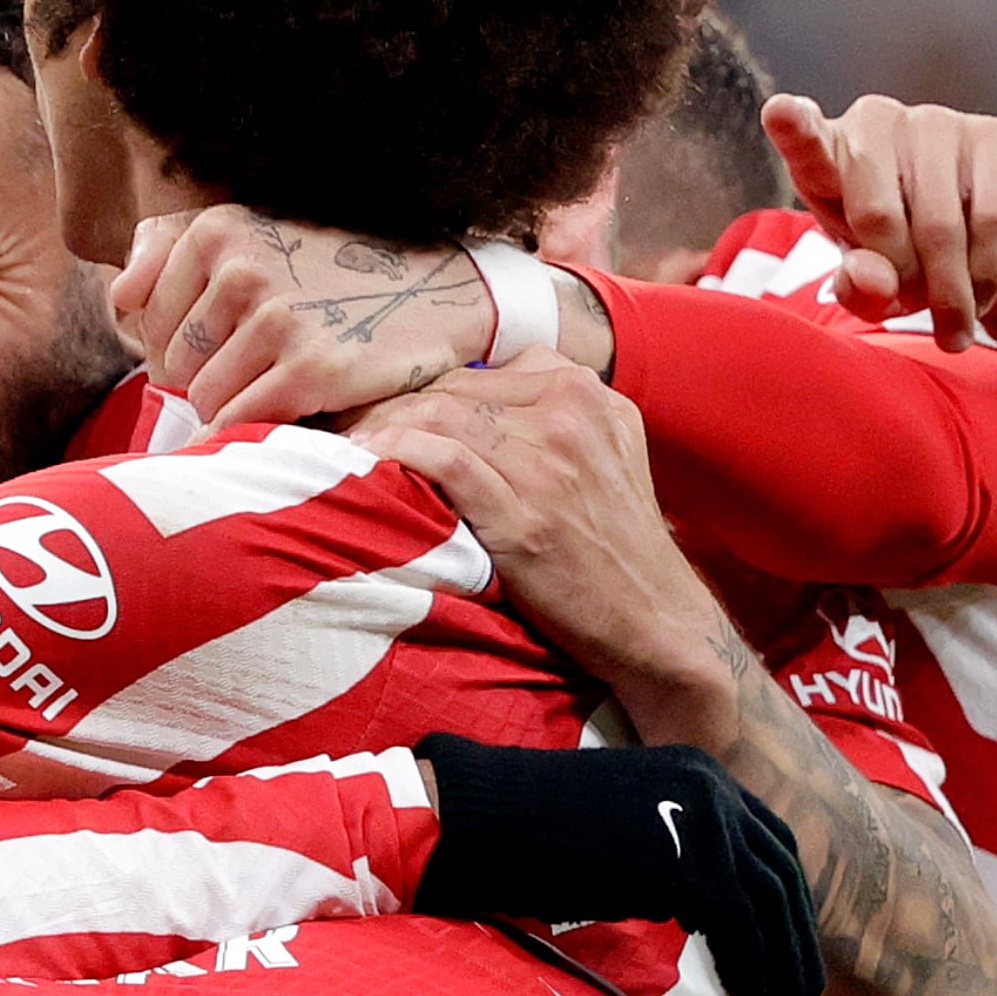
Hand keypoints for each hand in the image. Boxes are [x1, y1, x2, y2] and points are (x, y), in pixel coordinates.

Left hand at [114, 208, 496, 429]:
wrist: (439, 292)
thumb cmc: (331, 271)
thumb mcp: (253, 231)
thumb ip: (170, 246)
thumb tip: (119, 297)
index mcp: (217, 229)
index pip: (142, 317)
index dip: (175, 340)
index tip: (221, 337)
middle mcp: (241, 268)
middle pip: (169, 362)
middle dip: (203, 375)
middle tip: (258, 361)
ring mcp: (276, 319)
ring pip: (201, 398)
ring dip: (232, 404)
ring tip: (279, 379)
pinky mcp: (309, 370)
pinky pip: (238, 422)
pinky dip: (252, 430)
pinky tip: (289, 408)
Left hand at [342, 357, 737, 717]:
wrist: (658, 622)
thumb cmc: (612, 551)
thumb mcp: (596, 460)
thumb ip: (541, 423)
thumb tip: (451, 414)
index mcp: (585, 390)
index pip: (473, 373)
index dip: (415, 394)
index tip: (374, 417)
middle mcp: (571, 409)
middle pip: (449, 389)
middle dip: (386, 409)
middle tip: (339, 435)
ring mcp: (550, 457)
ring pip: (438, 415)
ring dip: (378, 430)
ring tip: (340, 453)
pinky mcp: (528, 509)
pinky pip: (442, 457)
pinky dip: (394, 453)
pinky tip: (364, 465)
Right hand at [414, 735, 824, 995]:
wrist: (489, 821)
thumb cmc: (536, 834)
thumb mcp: (625, 832)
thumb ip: (670, 859)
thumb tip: (697, 912)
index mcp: (699, 771)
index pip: (766, 838)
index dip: (781, 897)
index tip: (784, 944)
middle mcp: (714, 785)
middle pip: (781, 867)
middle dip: (796, 931)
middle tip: (801, 984)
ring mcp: (708, 820)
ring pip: (771, 898)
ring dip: (784, 955)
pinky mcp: (693, 862)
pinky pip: (743, 922)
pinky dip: (753, 961)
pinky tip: (750, 993)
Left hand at [760, 92, 996, 351]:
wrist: (980, 222)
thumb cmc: (901, 245)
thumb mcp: (868, 279)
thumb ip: (857, 288)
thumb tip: (871, 277)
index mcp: (825, 153)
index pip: (805, 142)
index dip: (794, 129)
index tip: (780, 113)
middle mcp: (875, 122)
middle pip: (876, 217)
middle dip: (900, 278)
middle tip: (914, 302)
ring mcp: (934, 120)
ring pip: (939, 228)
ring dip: (948, 292)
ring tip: (951, 316)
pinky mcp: (993, 134)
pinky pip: (991, 221)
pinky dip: (986, 273)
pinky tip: (980, 292)